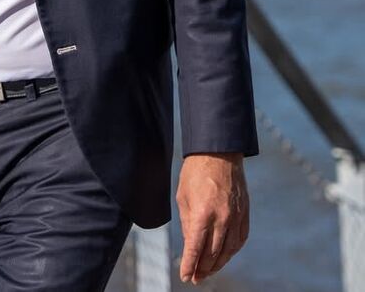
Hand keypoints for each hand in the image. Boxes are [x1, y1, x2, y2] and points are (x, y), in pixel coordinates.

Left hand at [176, 152, 248, 284]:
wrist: (219, 152)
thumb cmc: (196, 172)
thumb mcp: (183, 197)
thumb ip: (187, 224)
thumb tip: (190, 246)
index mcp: (203, 213)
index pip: (195, 248)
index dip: (189, 265)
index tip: (185, 277)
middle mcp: (222, 218)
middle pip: (212, 253)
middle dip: (202, 269)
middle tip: (195, 278)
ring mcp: (236, 217)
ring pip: (228, 251)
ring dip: (217, 264)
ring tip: (207, 271)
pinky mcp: (245, 214)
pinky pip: (239, 240)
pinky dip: (231, 252)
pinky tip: (223, 256)